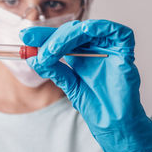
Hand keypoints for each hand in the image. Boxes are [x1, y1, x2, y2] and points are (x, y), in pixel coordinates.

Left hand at [20, 20, 151, 151]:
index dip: (44, 35)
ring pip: (89, 28)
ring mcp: (110, 48)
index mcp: (81, 54)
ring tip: (52, 50)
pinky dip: (96, 28)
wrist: (113, 123)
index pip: (61, 38)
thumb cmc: (94, 105)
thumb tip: (33, 56)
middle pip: (73, 30)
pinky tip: (81, 34)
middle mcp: (95, 48)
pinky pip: (116, 30)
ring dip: (68, 35)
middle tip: (39, 50)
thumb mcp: (68, 83)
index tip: (25, 36)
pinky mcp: (125, 50)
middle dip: (52, 37)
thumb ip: (53, 68)